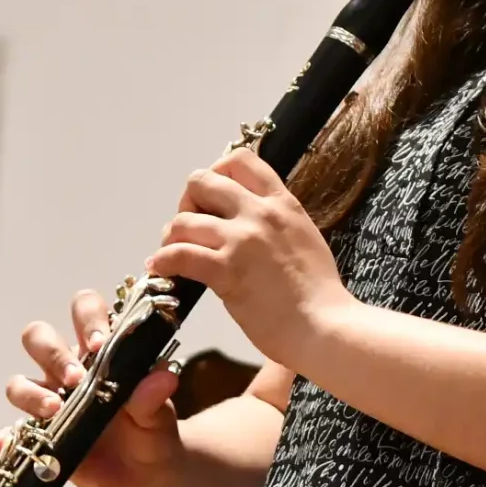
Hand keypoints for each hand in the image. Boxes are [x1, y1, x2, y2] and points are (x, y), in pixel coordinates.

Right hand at [0, 288, 184, 486]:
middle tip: (75, 379)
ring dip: (30, 393)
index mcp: (100, 351)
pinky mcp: (38, 436)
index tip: (100, 344)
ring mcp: (49, 401)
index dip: (87, 319)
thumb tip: (163, 377)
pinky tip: (12, 442)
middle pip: (38, 337)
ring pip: (18, 382)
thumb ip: (155, 398)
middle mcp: (68, 370)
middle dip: (52, 353)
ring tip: (54, 411)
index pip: (85, 311)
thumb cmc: (152, 433)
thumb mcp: (159, 418)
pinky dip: (8, 437)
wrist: (147, 477)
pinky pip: (12, 432)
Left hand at [148, 149, 353, 369]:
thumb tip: (247, 222)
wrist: (326, 326)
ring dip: (171, 237)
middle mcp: (258, 213)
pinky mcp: (226, 270)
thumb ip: (276, 222)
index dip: (216, 172)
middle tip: (190, 227)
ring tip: (171, 252)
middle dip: (188, 202)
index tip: (211, 197)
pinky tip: (160, 269)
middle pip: (202, 181)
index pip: (240, 160)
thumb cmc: (319, 293)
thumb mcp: (305, 237)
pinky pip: (178, 254)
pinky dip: (162, 261)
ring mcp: (241, 240)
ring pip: (183, 221)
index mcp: (281, 203)